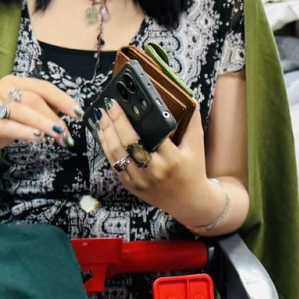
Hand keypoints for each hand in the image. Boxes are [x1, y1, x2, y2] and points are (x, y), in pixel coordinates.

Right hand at [0, 77, 78, 170]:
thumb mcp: (20, 117)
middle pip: (34, 99)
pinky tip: (37, 137)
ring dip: (44, 124)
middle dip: (54, 117)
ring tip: (58, 135)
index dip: (62, 99)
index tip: (78, 113)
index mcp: (11, 82)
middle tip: (67, 135)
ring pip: (22, 111)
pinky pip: (6, 125)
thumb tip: (67, 119)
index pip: (42, 87)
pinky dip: (24, 130)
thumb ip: (39, 113)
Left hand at [99, 100, 213, 222]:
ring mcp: (140, 181)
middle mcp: (154, 171)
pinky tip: (103, 135)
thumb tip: (186, 96)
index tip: (119, 103)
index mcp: (172, 159)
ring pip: (116, 155)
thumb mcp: (197, 144)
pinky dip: (107, 149)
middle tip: (107, 106)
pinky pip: (115, 166)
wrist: (190, 202)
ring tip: (101, 117)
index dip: (129, 119)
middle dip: (114, 122)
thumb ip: (192, 120)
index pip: (148, 135)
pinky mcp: (132, 187)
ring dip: (106, 134)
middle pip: (127, 144)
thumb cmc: (194, 170)